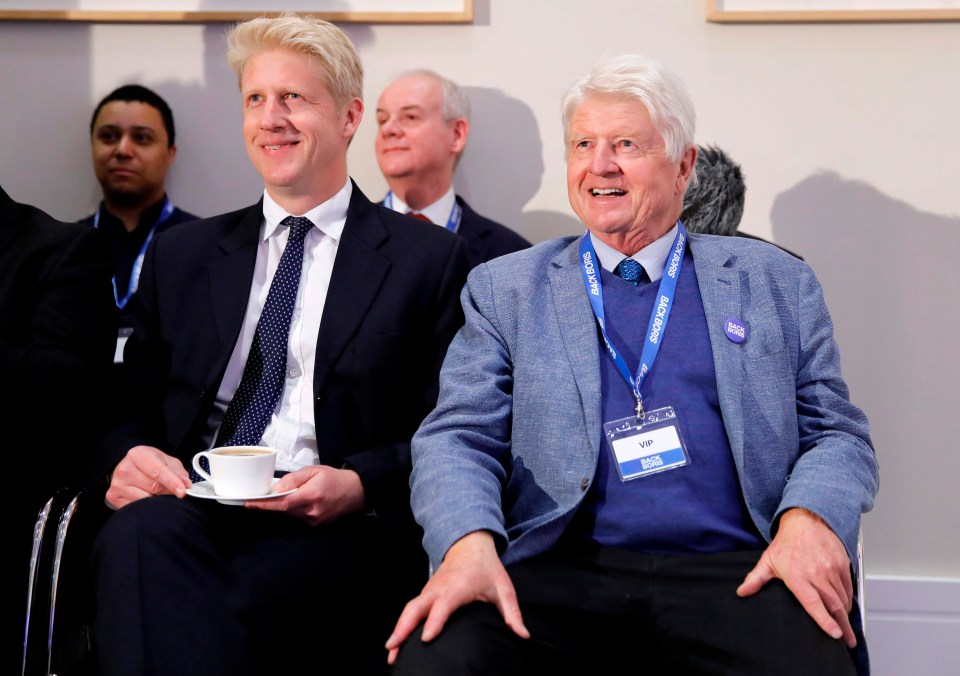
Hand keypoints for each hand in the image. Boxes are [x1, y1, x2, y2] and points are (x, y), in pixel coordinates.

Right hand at [105, 445, 190, 507]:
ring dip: (157, 500)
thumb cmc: (150, 463)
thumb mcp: (166, 461)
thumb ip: (178, 472)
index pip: (157, 472)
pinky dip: (146, 506)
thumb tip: (186, 484)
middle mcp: (124, 469)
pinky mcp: (113, 497)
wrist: (130, 466)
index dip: (172, 483)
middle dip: (167, 492)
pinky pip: (136, 507)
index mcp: (138, 455)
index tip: (183, 492)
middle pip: (153, 487)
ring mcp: (117, 484)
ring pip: (145, 500)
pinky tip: (147, 498)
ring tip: (158, 493)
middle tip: (173, 491)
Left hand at [244, 465, 365, 524]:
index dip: (264, 505)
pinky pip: (298, 517)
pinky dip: (294, 509)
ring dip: (285, 505)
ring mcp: (314, 520)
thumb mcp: (314, 471)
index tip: (250, 504)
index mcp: (312, 495)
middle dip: (273, 502)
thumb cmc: (335, 478)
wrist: (355, 491)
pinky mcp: (316, 524)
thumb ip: (293, 479)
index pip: (283, 503)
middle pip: (284, 509)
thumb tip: (276, 488)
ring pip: (290, 514)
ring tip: (290, 494)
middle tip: (264, 494)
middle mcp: (312, 511)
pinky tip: (300, 500)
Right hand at [384, 530, 528, 664]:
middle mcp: (438, 589)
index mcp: (457, 588)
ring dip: (398, 629)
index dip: (435, 621)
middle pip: (415, 608)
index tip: (426, 639)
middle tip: (393, 649)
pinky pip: (410, 610)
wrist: (469, 545)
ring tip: (390, 653)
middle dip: (403, 628)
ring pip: (409, 609)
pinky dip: (401, 625)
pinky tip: (397, 643)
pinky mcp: (425, 594)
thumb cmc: (487, 568)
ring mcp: (429, 591)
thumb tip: (523, 636)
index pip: (443, 605)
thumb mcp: (504, 588)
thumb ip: (512, 613)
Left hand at [737, 507, 855, 647]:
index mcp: (797, 576)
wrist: (806, 520)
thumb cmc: (786, 542)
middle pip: (834, 605)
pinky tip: (846, 606)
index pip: (813, 603)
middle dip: (843, 626)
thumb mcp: (768, 560)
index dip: (825, 621)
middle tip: (847, 641)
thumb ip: (755, 579)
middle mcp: (817, 574)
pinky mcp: (843, 564)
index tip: (835, 634)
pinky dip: (849, 599)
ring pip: (843, 598)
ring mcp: (832, 569)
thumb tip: (741, 592)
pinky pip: (849, 587)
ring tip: (846, 628)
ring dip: (846, 614)